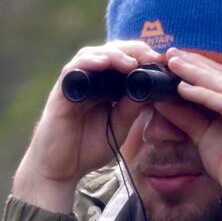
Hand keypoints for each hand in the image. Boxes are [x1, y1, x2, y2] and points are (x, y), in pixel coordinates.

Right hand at [11, 40, 162, 212]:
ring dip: (113, 54)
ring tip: (132, 62)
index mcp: (105, 87)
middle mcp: (89, 81)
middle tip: (152, 57)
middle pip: (111, 52)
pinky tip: (104, 63)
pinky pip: (73, 69)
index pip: (124, 61)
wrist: (59, 170)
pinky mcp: (61, 92)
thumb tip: (151, 88)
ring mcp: (74, 84)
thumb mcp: (118, 127)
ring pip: (93, 54)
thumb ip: (131, 108)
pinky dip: (89, 62)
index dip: (142, 56)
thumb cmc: (85, 150)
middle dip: (133, 50)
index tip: (162, 62)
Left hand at [159, 48, 221, 193]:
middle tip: (169, 54)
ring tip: (172, 65)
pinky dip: (202, 95)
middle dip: (194, 65)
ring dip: (194, 74)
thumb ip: (187, 115)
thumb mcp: (203, 134)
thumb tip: (161, 100)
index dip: (198, 66)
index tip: (175, 58)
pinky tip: (182, 88)